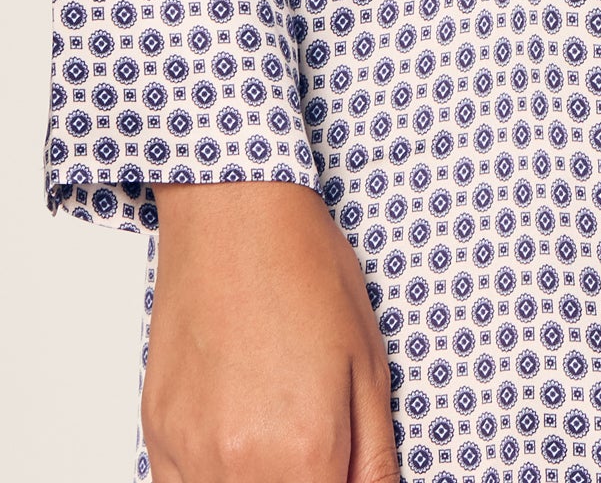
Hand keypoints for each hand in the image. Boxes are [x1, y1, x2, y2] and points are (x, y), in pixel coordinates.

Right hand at [144, 181, 398, 482]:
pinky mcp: (155, 436)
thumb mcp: (368, 362)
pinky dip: (216, 476)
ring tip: (280, 429)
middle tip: (320, 446)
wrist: (235, 216)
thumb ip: (372, 455)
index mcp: (301, 452)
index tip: (346, 468)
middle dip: (306, 480)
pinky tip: (242, 436)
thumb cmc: (308, 271)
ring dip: (261, 480)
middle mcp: (235, 467)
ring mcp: (187, 455)